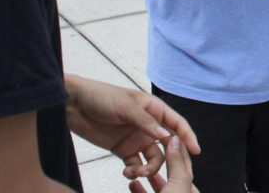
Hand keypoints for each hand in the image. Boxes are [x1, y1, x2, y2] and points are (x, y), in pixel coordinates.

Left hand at [64, 76, 199, 182]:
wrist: (73, 105)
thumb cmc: (101, 96)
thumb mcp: (125, 106)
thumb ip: (145, 121)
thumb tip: (167, 136)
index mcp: (154, 109)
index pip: (176, 124)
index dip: (188, 136)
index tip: (195, 151)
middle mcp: (148, 125)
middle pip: (168, 145)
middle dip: (169, 159)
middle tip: (165, 172)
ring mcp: (136, 138)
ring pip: (153, 159)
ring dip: (149, 169)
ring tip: (136, 173)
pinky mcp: (123, 150)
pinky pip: (136, 165)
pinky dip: (135, 171)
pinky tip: (127, 173)